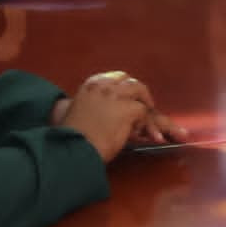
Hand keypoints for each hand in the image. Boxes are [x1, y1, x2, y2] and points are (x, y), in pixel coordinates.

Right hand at [53, 72, 178, 162]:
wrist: (74, 148)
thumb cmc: (74, 138)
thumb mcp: (80, 112)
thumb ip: (97, 105)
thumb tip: (113, 112)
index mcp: (90, 85)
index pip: (116, 78)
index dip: (126, 87)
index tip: (131, 96)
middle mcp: (104, 86)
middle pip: (130, 82)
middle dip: (140, 92)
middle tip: (146, 104)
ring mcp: (116, 96)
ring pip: (140, 92)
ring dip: (146, 104)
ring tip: (151, 115)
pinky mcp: (128, 109)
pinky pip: (145, 112)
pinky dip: (148, 123)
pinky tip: (147, 134)